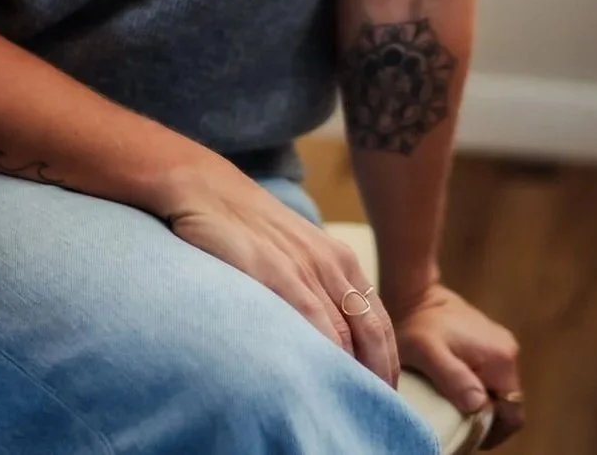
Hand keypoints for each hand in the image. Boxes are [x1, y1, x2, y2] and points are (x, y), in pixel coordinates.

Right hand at [162, 166, 400, 387]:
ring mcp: (304, 265)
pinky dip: (324, 351)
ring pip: (344, 331)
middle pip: (371, 331)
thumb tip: (334, 335)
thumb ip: (317, 285)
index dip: (388, 360)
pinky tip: (323, 376)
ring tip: (351, 406)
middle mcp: (330, 261)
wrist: (208, 188)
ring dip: (353, 372)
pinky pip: (310, 317)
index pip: (379, 321)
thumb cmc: (249, 227)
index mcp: (340, 258)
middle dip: (379, 374)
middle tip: (375, 408)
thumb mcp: (295, 251)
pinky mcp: (274, 269)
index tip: (385, 392)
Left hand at [389, 282, 523, 446]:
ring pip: (499, 392)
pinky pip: (491, 378)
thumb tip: (479, 405)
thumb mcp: (428, 353)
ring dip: (482, 405)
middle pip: (507, 404)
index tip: (469, 438)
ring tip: (456, 411)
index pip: (513, 414)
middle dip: (487, 421)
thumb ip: (454, 378)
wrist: (414, 292)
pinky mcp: (490, 343)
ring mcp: (500, 346)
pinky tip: (457, 392)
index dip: (494, 432)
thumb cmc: (417, 324)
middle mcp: (508, 352)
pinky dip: (478, 389)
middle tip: (460, 428)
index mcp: (501, 358)